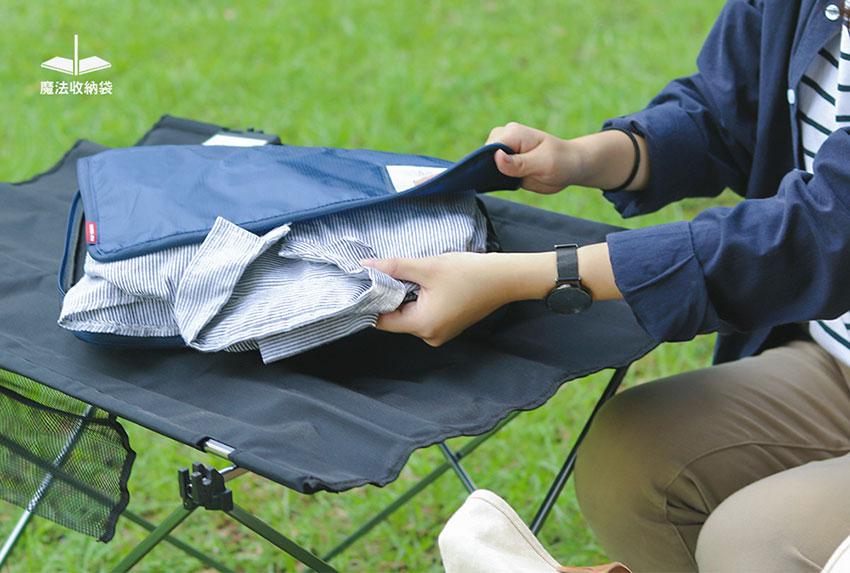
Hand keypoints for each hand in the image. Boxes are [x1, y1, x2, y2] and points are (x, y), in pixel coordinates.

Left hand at [361, 251, 555, 346]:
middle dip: (392, 296)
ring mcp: (441, 333)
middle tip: (390, 272)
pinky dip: (421, 300)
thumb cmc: (470, 273)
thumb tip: (365, 267)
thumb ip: (393, 267)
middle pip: (396, 318)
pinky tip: (428, 283)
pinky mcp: (448, 326)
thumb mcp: (427, 266)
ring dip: (407, 297)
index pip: (382, 320)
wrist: (505, 278)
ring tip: (415, 276)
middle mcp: (430, 336)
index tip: (367, 282)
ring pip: (410, 315)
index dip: (372, 301)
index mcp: (423, 326)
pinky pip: (425, 315)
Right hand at [486, 122, 579, 193]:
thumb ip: (519, 163)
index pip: (489, 148)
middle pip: (483, 156)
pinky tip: (502, 185)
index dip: (486, 163)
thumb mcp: (543, 164)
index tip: (491, 177)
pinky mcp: (506, 163)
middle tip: (505, 181)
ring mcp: (504, 151)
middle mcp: (505, 139)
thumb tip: (497, 157)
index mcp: (513, 133)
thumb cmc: (561, 161)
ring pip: (485, 164)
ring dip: (489, 176)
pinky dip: (493, 179)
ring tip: (505, 182)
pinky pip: (492, 172)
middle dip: (487, 170)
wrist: (571, 167)